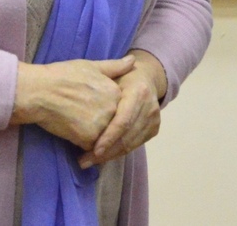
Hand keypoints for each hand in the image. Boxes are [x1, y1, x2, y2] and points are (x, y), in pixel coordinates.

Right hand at [11, 56, 134, 150]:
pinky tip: (73, 134)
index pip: (120, 108)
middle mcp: (112, 108)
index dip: (106, 110)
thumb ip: (114, 67)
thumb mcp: (90, 66)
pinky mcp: (88, 139)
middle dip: (103, 126)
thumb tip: (133, 61)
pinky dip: (84, 145)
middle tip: (83, 118)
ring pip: (105, 138)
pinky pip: (92, 148)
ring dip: (96, 137)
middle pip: (114, 124)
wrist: (39, 92)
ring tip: (78, 126)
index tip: (92, 107)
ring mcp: (101, 125)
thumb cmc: (62, 75)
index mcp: (115, 91)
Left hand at [79, 51, 167, 168]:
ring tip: (89, 161)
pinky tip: (104, 155)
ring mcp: (154, 119)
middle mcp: (150, 107)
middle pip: (127, 136)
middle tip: (84, 161)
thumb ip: (101, 82)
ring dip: (110, 155)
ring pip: (131, 144)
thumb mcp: (111, 74)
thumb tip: (82, 94)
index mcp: (138, 92)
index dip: (109, 137)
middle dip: (106, 152)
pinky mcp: (154, 129)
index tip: (93, 150)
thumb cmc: (121, 77)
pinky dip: (119, 152)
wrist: (146, 78)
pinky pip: (135, 145)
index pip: (123, 121)